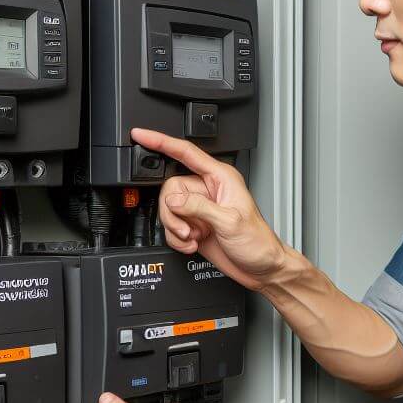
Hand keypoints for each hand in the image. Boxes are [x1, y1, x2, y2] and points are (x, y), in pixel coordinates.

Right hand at [130, 127, 285, 290]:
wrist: (261, 267)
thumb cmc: (257, 241)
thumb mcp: (229, 221)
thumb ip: (198, 207)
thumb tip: (173, 200)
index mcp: (220, 178)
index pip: (185, 152)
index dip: (161, 141)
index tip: (141, 135)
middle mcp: (207, 190)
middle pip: (170, 188)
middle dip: (173, 212)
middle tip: (187, 228)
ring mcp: (199, 209)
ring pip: (168, 209)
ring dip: (176, 228)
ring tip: (193, 237)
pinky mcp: (193, 226)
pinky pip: (171, 227)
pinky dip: (177, 239)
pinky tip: (193, 243)